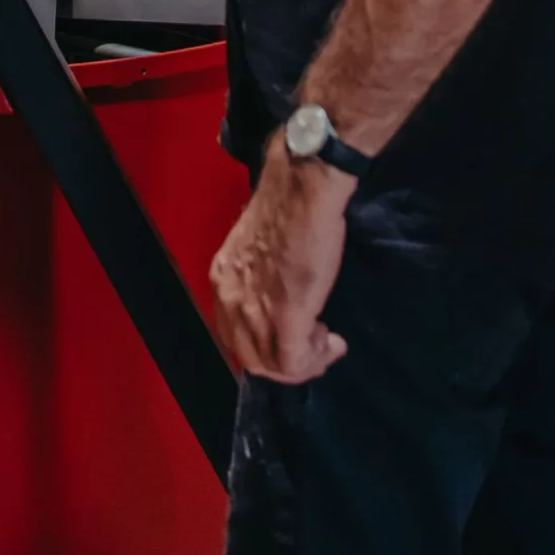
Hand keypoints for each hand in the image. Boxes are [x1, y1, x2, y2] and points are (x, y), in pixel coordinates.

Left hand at [209, 136, 353, 382]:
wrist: (305, 188)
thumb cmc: (290, 207)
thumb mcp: (260, 248)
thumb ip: (260, 276)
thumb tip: (278, 293)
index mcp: (223, 280)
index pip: (235, 335)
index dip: (267, 345)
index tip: (297, 334)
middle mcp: (230, 299)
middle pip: (251, 358)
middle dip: (285, 362)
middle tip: (316, 345)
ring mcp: (255, 311)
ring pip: (273, 366)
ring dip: (305, 362)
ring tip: (327, 341)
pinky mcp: (286, 316)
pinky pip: (294, 363)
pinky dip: (315, 361)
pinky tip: (332, 343)